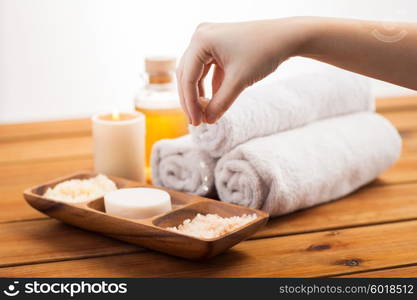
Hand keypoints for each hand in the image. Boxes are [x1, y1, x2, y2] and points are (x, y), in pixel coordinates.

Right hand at [176, 18, 308, 124]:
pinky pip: (207, 69)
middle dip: (191, 99)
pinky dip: (209, 85)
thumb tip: (207, 121)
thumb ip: (220, 103)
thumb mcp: (239, 81)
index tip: (196, 122)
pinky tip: (212, 102)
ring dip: (198, 93)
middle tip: (196, 121)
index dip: (190, 103)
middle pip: (187, 74)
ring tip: (203, 114)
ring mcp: (208, 39)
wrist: (285, 37)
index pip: (188, 77)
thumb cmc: (263, 52)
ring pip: (196, 72)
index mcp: (201, 40)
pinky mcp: (217, 45)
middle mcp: (200, 36)